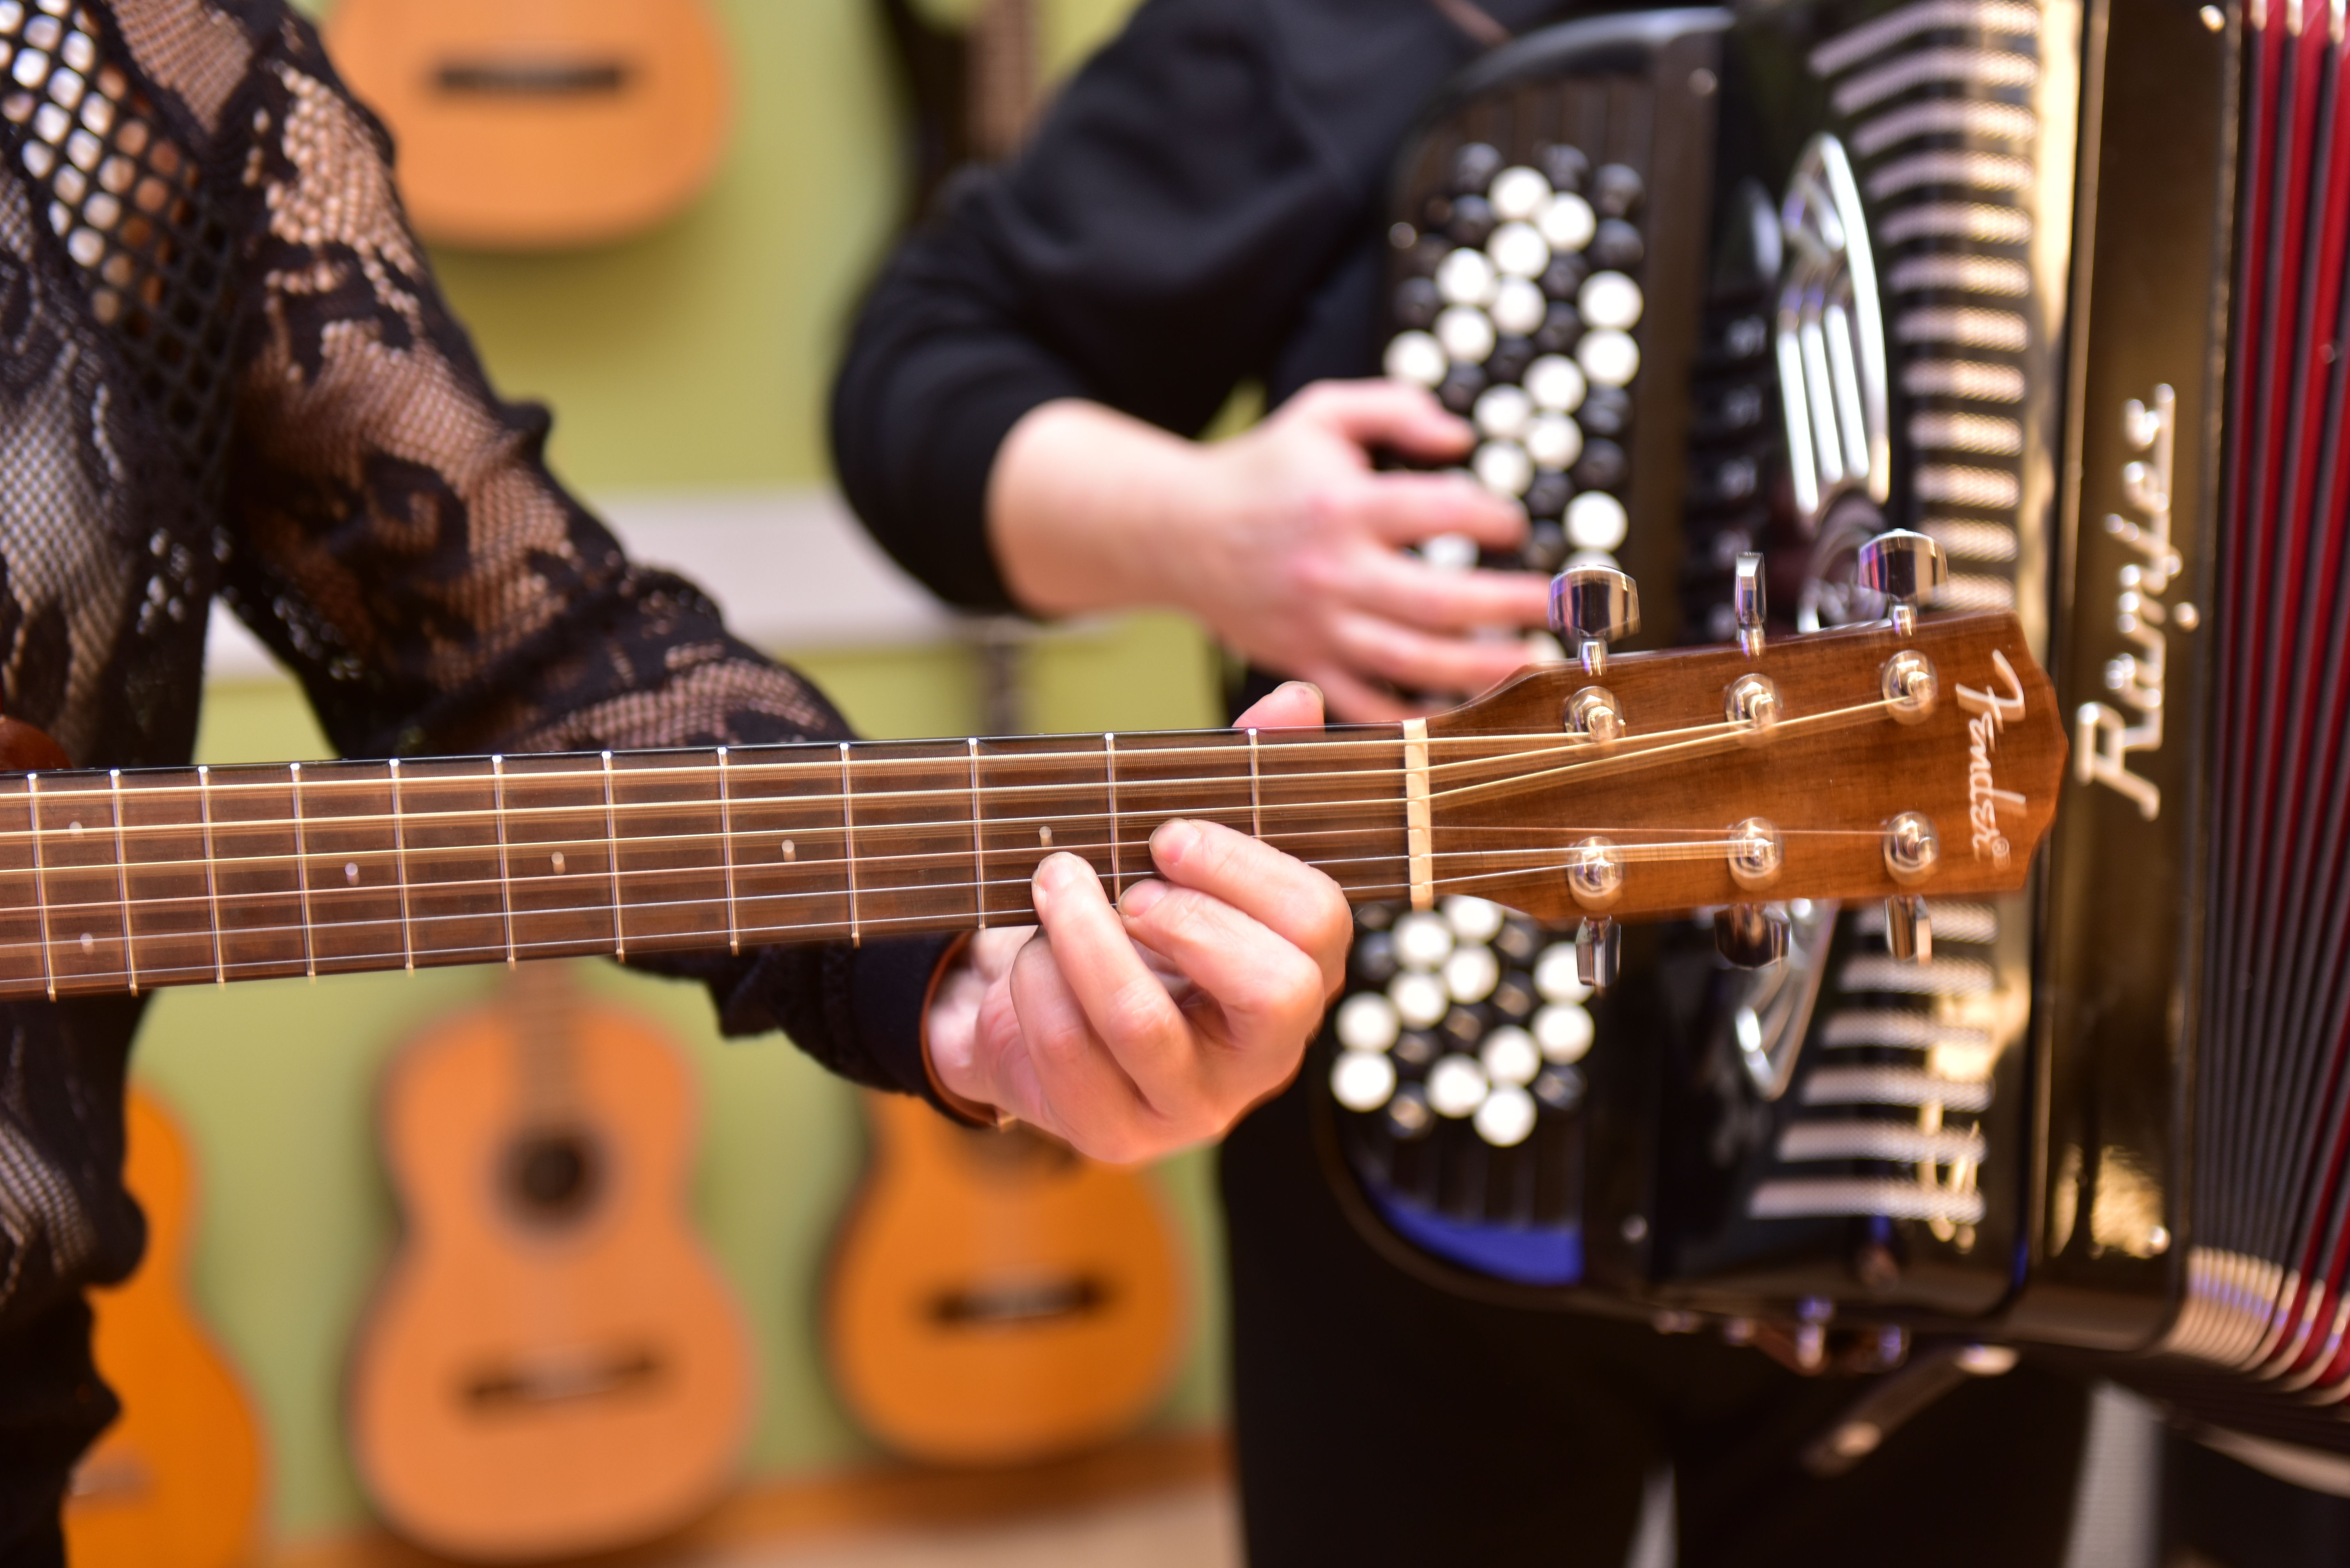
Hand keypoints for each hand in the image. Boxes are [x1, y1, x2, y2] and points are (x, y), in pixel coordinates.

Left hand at [921, 682, 1352, 1162]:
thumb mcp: (1187, 858)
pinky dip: (1037, 984)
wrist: (1042, 1015)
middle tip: (1127, 883)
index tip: (1168, 836)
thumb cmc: (1135, 929)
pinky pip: (1070, 1052)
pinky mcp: (1114, 1132)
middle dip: (1186, 918)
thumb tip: (1296, 701)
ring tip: (1053, 888)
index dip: (1245, 871)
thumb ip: (1245, 781)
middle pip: (1274, 991)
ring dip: (1084, 938)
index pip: (1320, 926)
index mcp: (1301, 976)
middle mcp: (1265, 1055)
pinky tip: (1027, 957)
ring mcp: (1192, 1104)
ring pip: (1144, 1022)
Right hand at [988, 381, 1554, 720]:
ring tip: (1528, 662)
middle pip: (1439, 599)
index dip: (1494, 517)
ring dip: (1479, 668)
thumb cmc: (1259, 473)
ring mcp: (1317, 625)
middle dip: (1511, 605)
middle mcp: (1333, 569)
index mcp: (1342, 503)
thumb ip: (1395, 407)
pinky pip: (1363, 703)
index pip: (1442, 511)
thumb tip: (1459, 437)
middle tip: (1558, 606)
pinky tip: (1458, 711)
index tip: (1513, 525)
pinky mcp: (1302, 662)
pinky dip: (1410, 717)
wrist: (1177, 533)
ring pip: (1411, 662)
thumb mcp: (1321, 413)